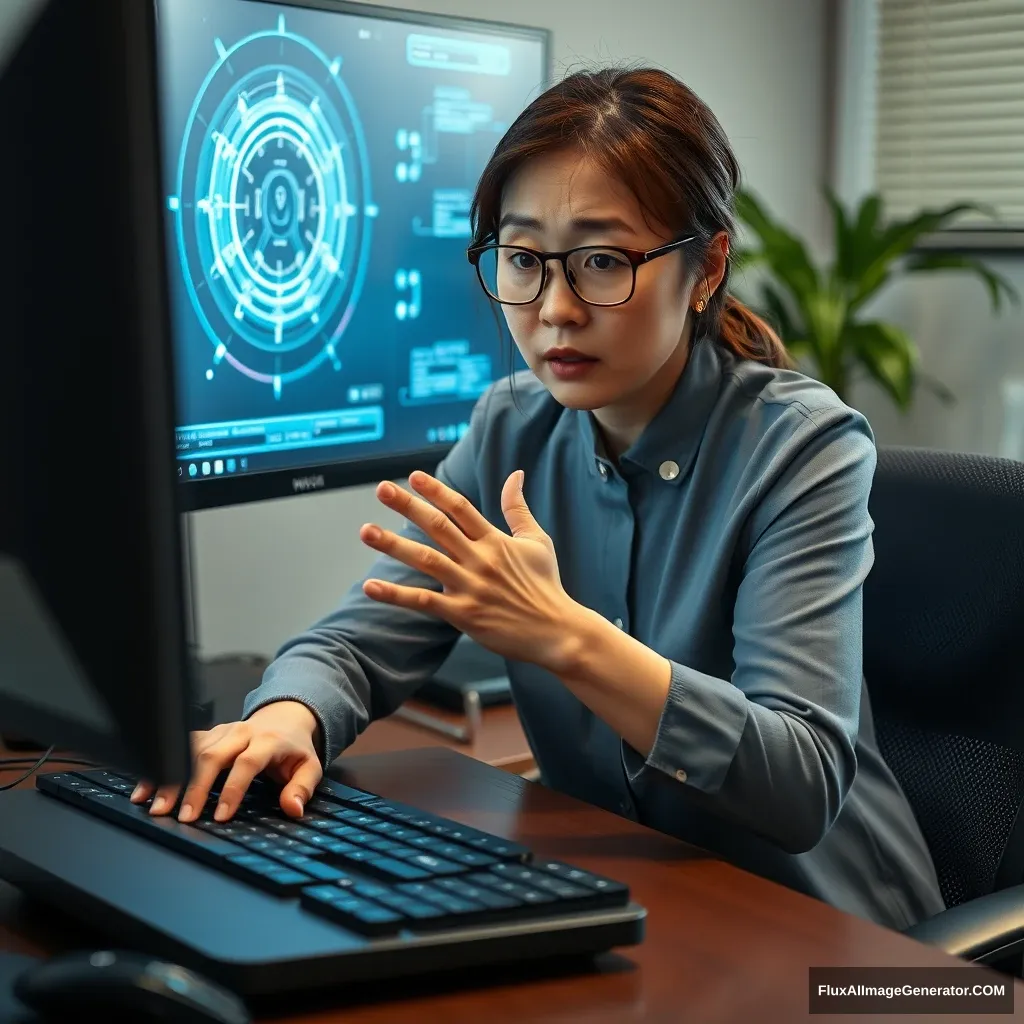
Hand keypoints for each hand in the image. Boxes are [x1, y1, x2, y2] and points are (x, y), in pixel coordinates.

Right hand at [128, 701, 321, 822]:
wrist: (284, 717)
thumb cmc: (293, 749)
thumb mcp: (309, 766)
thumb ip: (302, 787)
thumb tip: (293, 809)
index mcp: (267, 740)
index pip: (247, 762)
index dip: (233, 789)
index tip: (220, 816)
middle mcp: (241, 732)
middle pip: (213, 755)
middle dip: (195, 787)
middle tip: (182, 817)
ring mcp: (221, 731)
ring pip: (191, 750)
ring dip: (172, 778)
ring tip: (156, 807)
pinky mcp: (207, 734)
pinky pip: (180, 747)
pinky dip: (162, 766)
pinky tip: (145, 788)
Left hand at [359, 469, 582, 671]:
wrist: (557, 631)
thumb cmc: (546, 585)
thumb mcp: (537, 541)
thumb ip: (518, 508)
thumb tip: (515, 475)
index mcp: (495, 541)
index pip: (461, 508)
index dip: (436, 491)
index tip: (412, 476)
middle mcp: (480, 560)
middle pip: (438, 527)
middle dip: (408, 506)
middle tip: (381, 488)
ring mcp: (470, 587)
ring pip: (425, 560)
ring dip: (393, 545)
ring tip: (366, 531)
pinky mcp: (463, 615)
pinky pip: (423, 602)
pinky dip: (395, 594)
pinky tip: (370, 585)